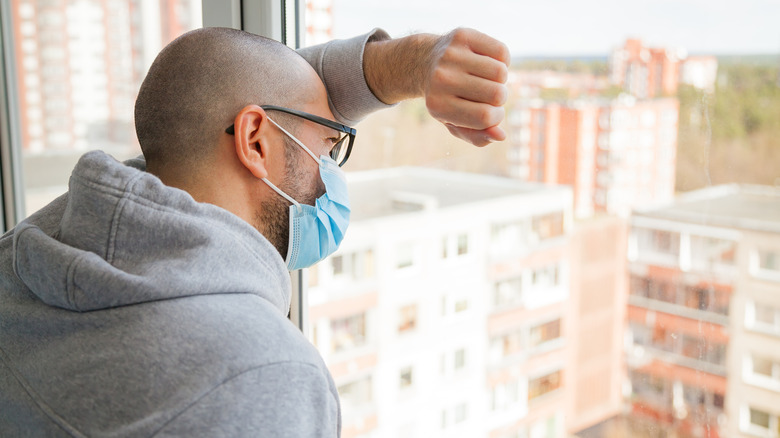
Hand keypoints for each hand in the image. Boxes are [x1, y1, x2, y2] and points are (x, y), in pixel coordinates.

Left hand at [424, 28, 509, 146]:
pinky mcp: (462, 36)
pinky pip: (502, 52)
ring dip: (500, 78)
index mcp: (438, 106)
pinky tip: (485, 62)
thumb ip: (477, 136)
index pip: (486, 117)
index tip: (489, 112)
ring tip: (484, 78)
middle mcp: (442, 79)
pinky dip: (501, 60)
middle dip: (499, 98)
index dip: (496, 117)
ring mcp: (451, 55)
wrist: (423, 61)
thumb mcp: (455, 122)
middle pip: (498, 95)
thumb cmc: (446, 98)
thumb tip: (501, 136)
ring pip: (501, 72)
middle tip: (484, 93)